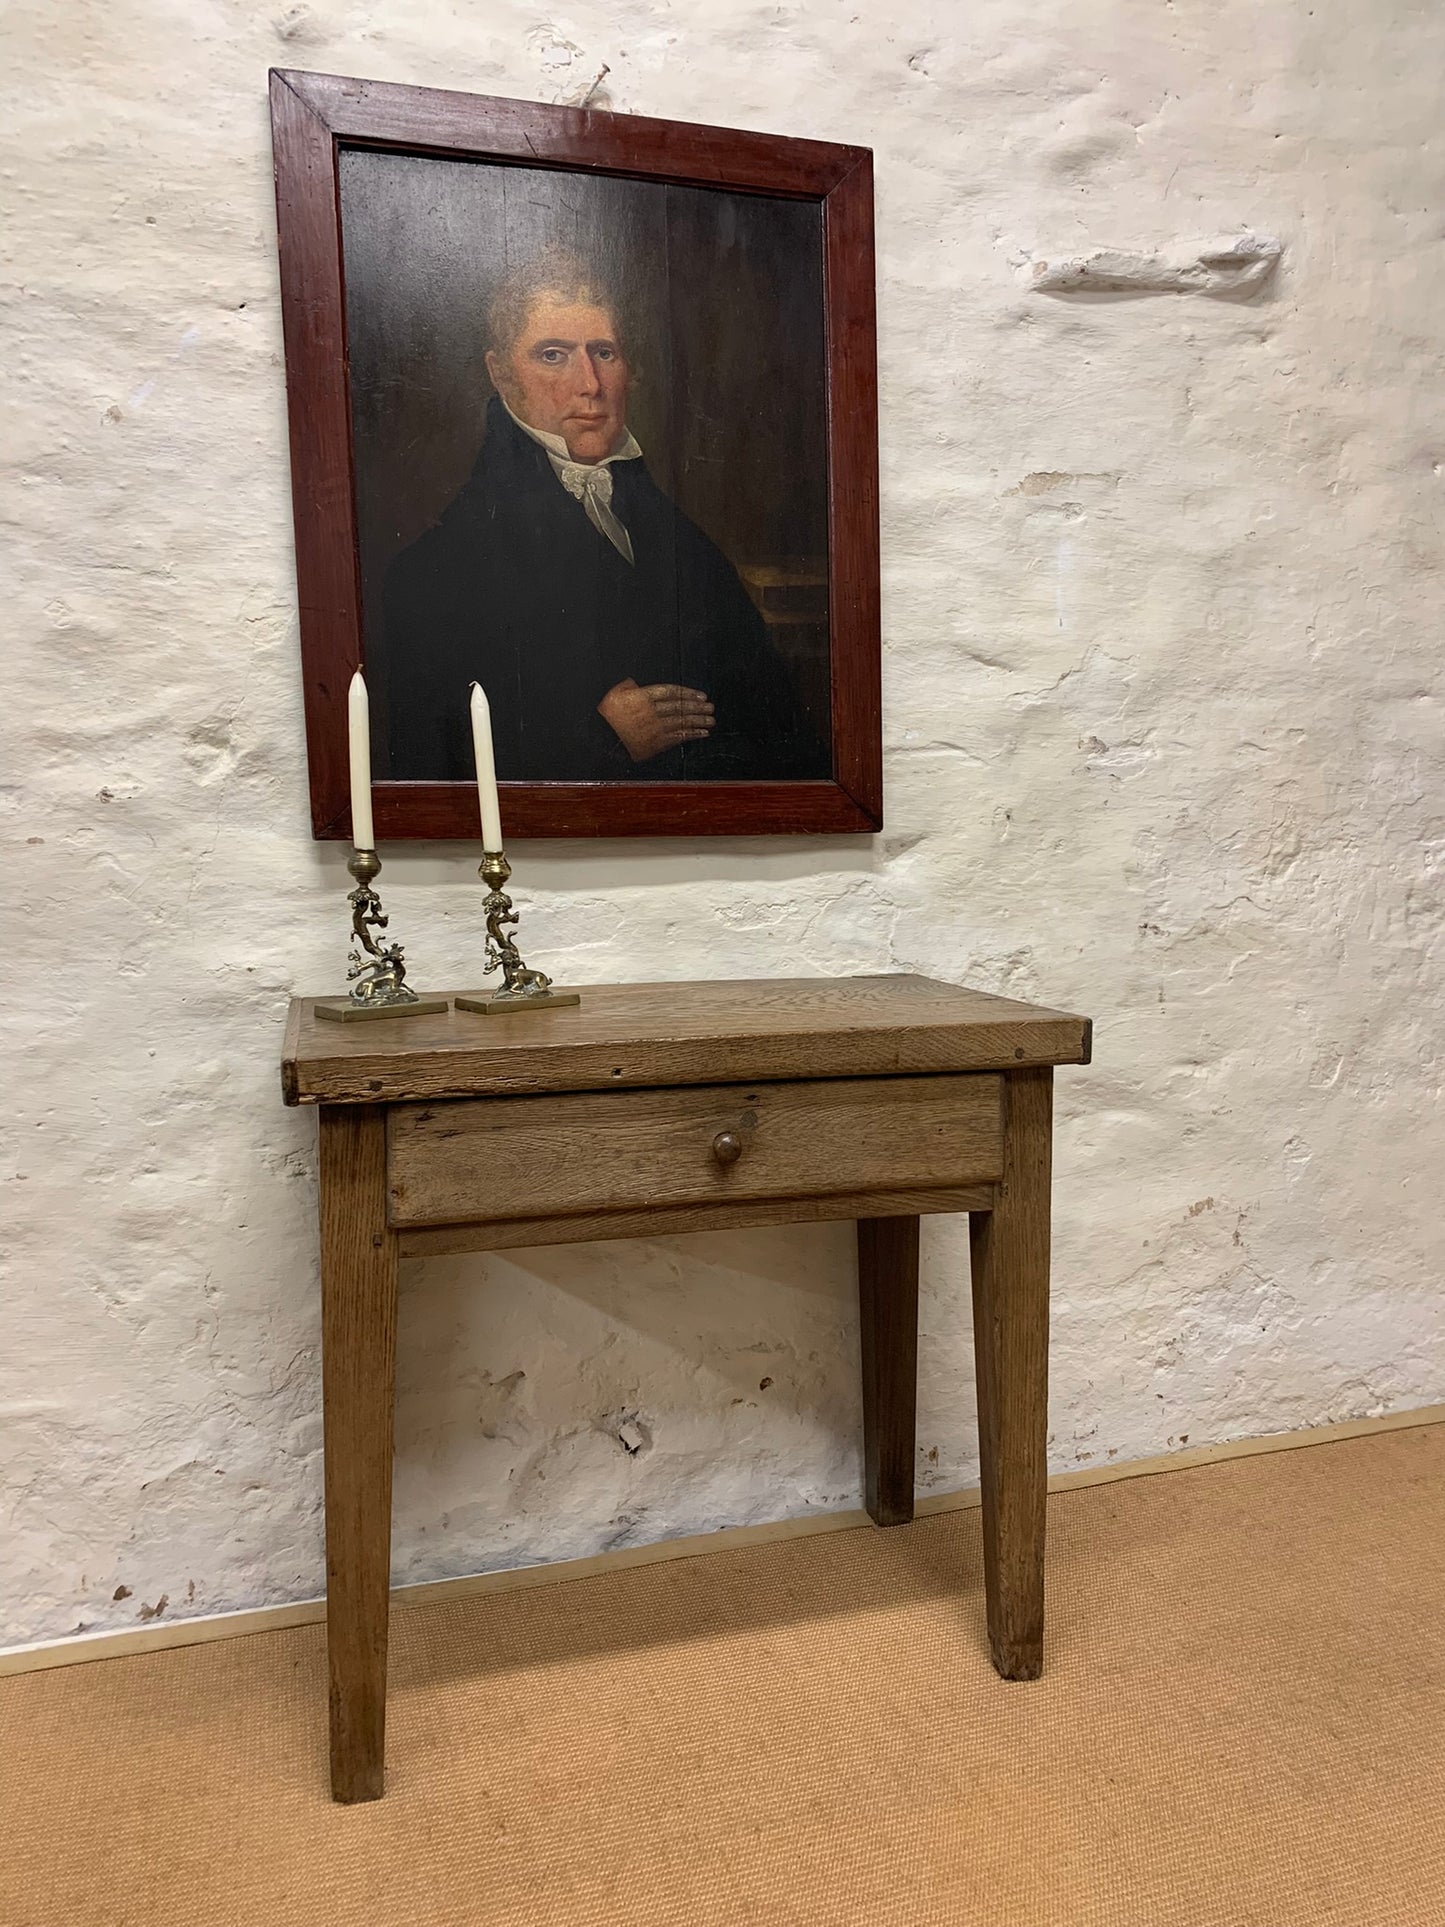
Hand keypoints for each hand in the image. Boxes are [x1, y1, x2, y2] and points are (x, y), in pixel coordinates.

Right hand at [598, 678, 713, 761]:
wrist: (602, 740)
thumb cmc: (607, 717)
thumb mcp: (615, 694)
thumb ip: (629, 686)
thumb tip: (635, 682)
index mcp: (643, 697)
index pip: (671, 692)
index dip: (688, 693)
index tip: (700, 695)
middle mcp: (652, 712)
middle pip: (680, 707)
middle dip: (697, 707)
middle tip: (710, 706)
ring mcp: (655, 728)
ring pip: (682, 722)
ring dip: (699, 721)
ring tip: (711, 719)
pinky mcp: (656, 742)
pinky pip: (678, 737)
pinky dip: (692, 735)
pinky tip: (703, 733)